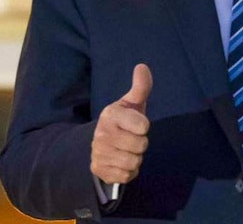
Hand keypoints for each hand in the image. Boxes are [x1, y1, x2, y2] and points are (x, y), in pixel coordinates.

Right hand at [91, 63, 152, 184]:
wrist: (103, 143)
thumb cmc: (124, 120)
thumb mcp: (132, 103)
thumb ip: (141, 86)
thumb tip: (142, 66)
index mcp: (110, 114)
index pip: (143, 126)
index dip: (143, 126)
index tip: (135, 124)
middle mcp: (101, 133)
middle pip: (140, 146)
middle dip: (140, 144)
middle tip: (131, 138)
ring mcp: (98, 152)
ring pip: (134, 162)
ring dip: (135, 158)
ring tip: (126, 150)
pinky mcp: (99, 169)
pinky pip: (127, 175)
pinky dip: (129, 171)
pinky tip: (121, 162)